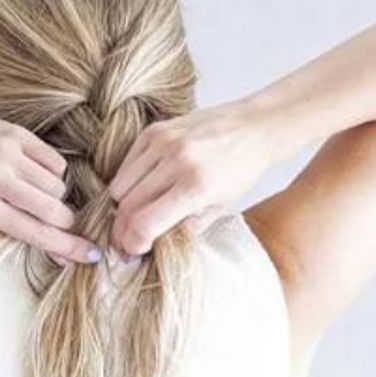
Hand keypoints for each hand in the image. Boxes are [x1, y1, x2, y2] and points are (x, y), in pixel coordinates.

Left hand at [0, 104, 98, 264]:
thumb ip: (7, 220)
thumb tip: (49, 239)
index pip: (34, 233)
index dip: (66, 246)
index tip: (90, 253)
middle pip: (53, 208)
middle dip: (66, 220)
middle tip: (66, 221)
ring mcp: (7, 154)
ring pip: (57, 184)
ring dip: (55, 194)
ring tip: (34, 191)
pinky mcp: (16, 133)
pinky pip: (54, 160)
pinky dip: (53, 171)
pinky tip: (36, 172)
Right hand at [106, 102, 277, 257]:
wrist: (255, 126)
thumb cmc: (240, 170)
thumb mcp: (219, 208)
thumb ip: (183, 229)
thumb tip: (150, 244)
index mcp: (197, 186)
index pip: (145, 224)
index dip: (133, 243)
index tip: (134, 250)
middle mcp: (177, 161)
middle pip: (127, 208)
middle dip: (123, 229)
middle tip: (127, 239)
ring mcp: (163, 143)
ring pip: (119, 188)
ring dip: (123, 206)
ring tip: (136, 212)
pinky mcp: (154, 130)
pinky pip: (124, 166)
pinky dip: (128, 182)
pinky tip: (143, 188)